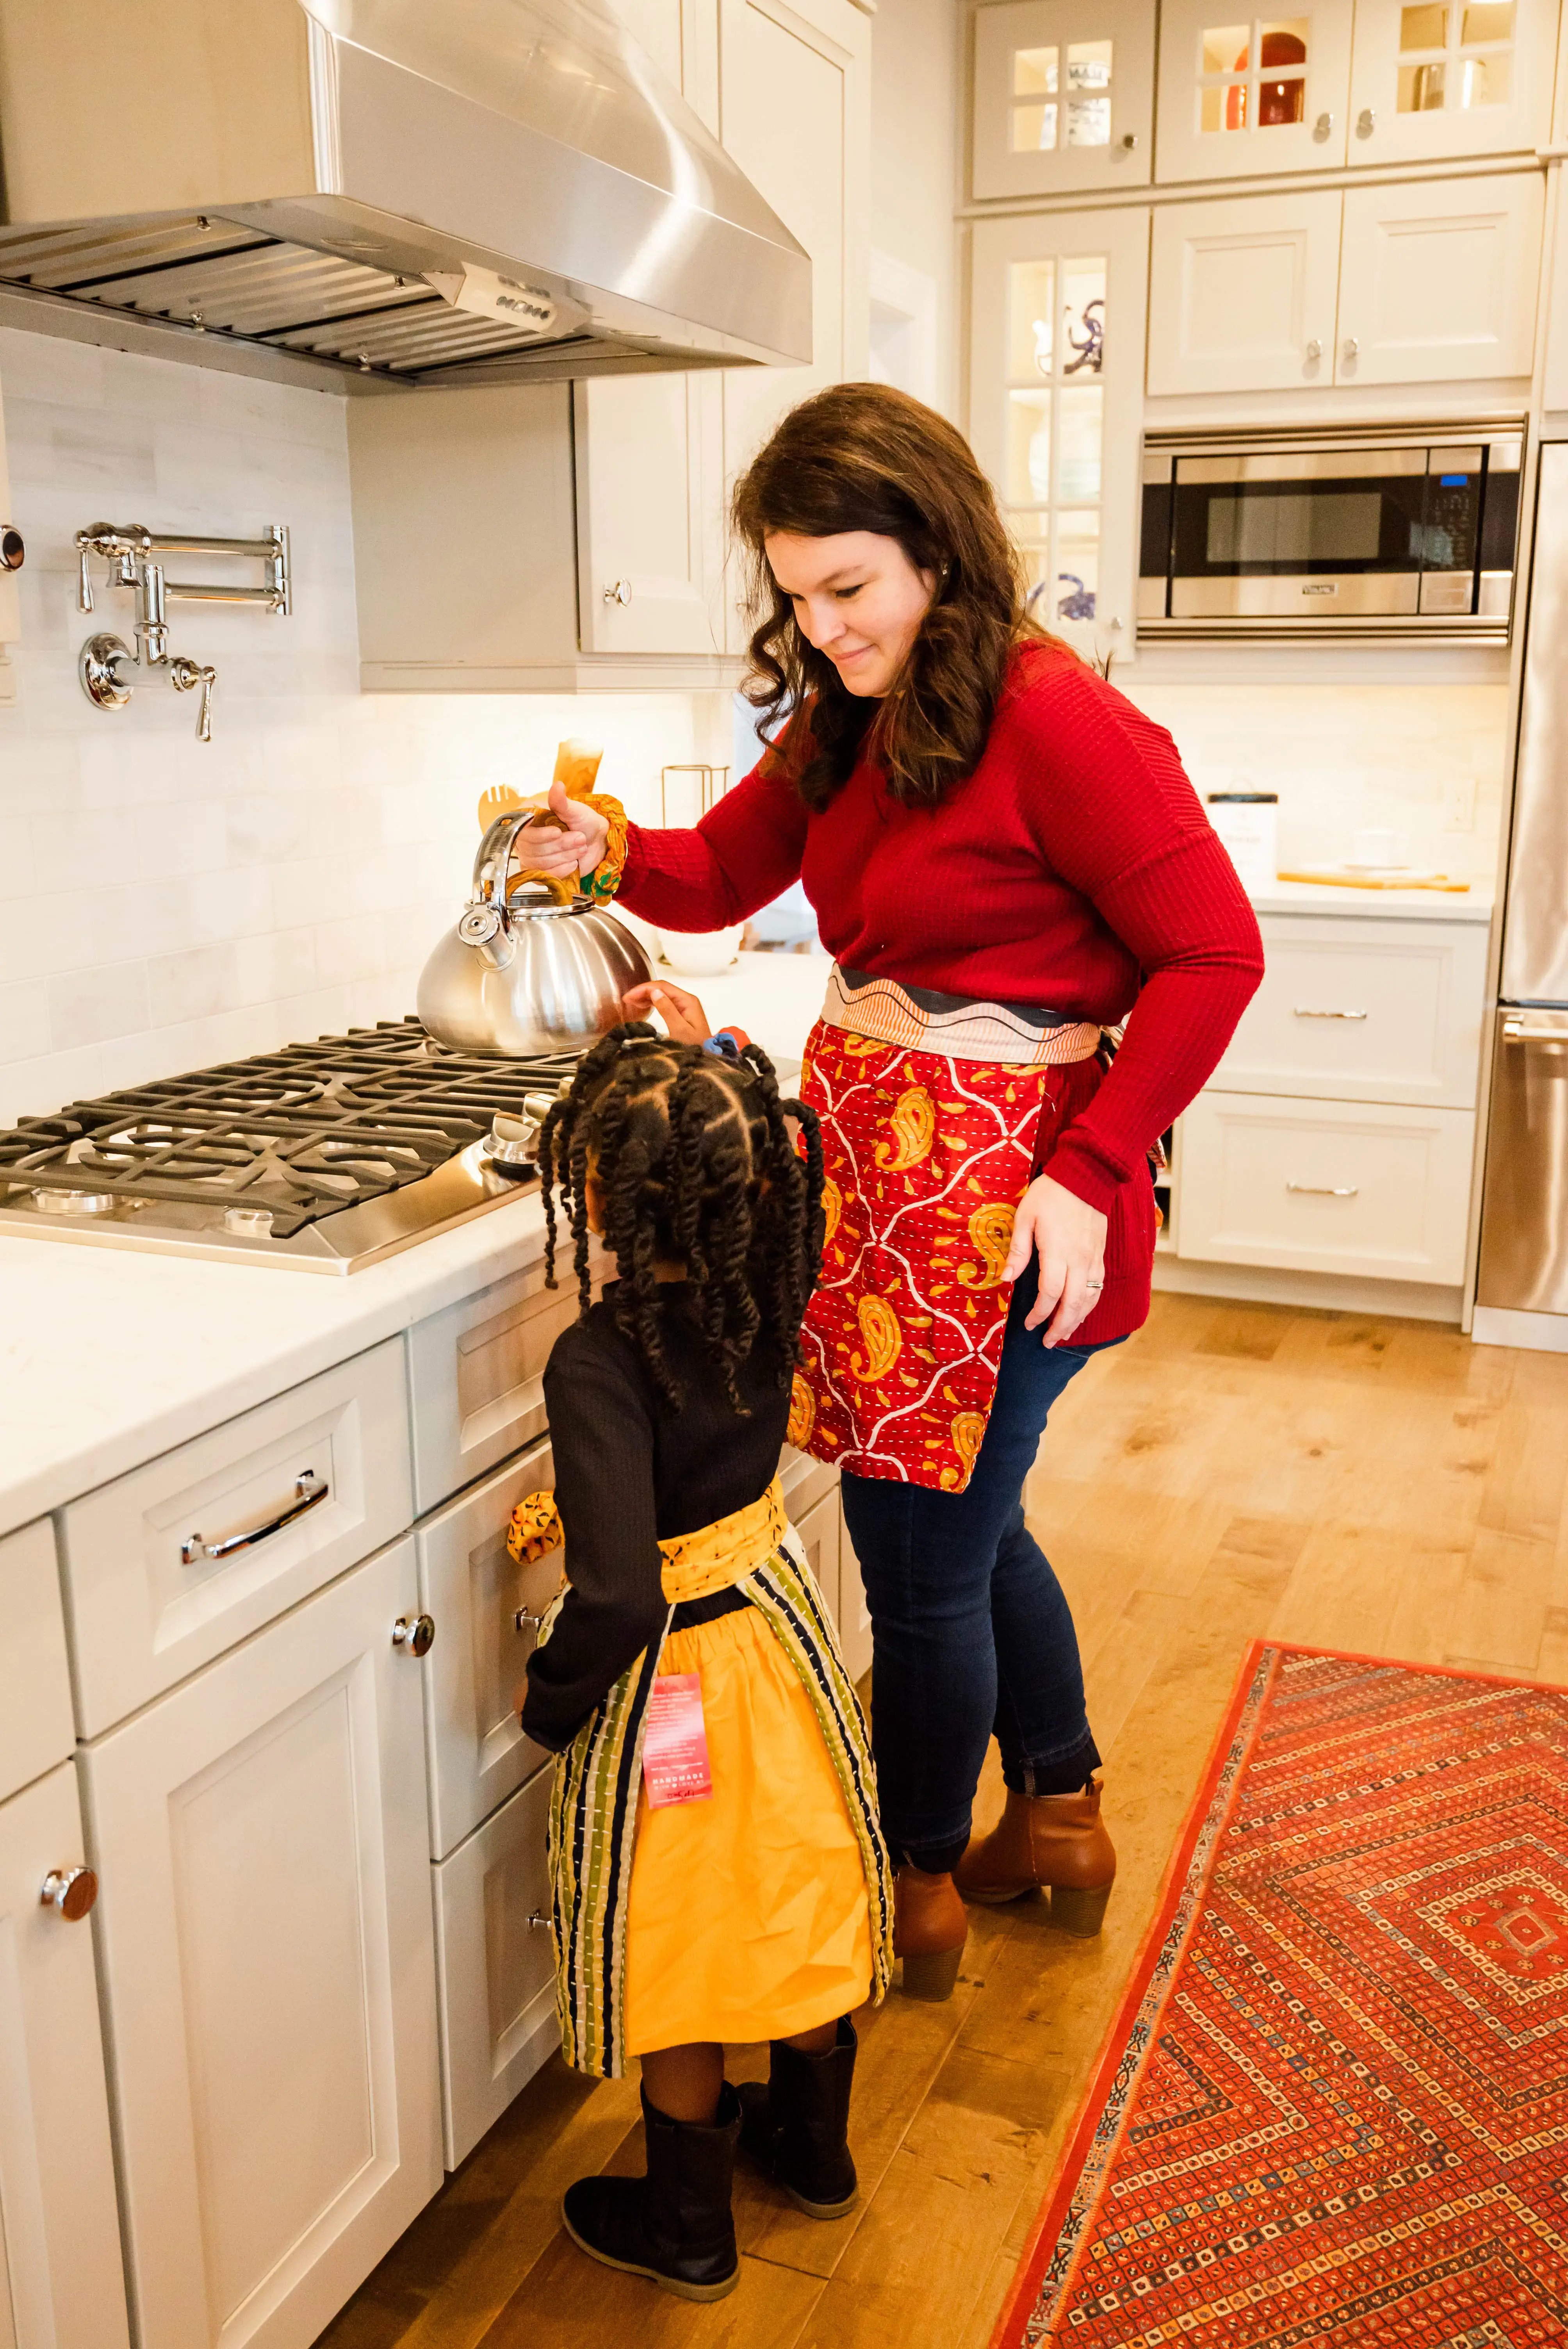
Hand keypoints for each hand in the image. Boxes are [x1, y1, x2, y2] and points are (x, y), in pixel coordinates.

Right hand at [509, 780, 608, 881]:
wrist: (596, 841)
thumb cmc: (583, 822)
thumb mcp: (575, 810)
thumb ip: (562, 802)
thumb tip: (557, 786)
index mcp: (527, 816)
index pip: (520, 829)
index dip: (539, 834)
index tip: (558, 832)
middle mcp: (524, 836)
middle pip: (531, 848)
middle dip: (559, 845)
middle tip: (580, 838)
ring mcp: (530, 855)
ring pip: (538, 862)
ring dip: (564, 856)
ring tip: (581, 847)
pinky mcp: (539, 872)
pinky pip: (543, 875)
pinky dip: (561, 870)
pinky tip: (573, 863)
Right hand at [621, 978, 710, 1043]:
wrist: (707, 1059)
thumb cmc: (693, 1047)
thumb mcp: (679, 1030)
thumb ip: (667, 1010)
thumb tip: (654, 992)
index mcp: (687, 1000)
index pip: (663, 986)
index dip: (644, 989)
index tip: (628, 997)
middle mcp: (687, 999)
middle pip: (662, 988)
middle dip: (643, 991)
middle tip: (626, 1000)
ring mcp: (685, 1006)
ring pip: (663, 994)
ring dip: (647, 996)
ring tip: (631, 1002)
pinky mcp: (683, 1013)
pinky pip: (666, 1002)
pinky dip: (653, 1002)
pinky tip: (643, 1006)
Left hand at [1002, 1172, 1108, 1347]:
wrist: (1086, 1175)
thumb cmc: (1051, 1194)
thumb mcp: (1025, 1217)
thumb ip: (1018, 1250)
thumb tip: (1007, 1278)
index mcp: (1057, 1252)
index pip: (1050, 1294)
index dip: (1039, 1314)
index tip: (1028, 1324)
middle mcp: (1079, 1260)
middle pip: (1073, 1304)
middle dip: (1060, 1327)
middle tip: (1047, 1342)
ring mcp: (1093, 1258)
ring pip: (1089, 1299)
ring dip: (1077, 1320)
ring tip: (1064, 1334)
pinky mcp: (1101, 1254)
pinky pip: (1098, 1287)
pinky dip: (1090, 1304)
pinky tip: (1081, 1311)